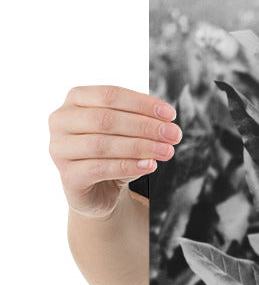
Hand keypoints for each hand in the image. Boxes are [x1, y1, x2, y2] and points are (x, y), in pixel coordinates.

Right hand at [48, 86, 181, 218]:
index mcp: (75, 100)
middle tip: (174, 135)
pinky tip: (150, 165)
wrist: (100, 189)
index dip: (142, 103)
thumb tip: (167, 125)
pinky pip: (99, 168)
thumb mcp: (128, 132)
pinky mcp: (67, 176)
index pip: (109, 95)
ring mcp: (59, 149)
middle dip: (145, 126)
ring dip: (140, 147)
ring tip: (167, 151)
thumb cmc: (114, 152)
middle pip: (106, 119)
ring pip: (102, 144)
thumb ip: (143, 122)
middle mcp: (61, 121)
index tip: (171, 115)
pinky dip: (128, 166)